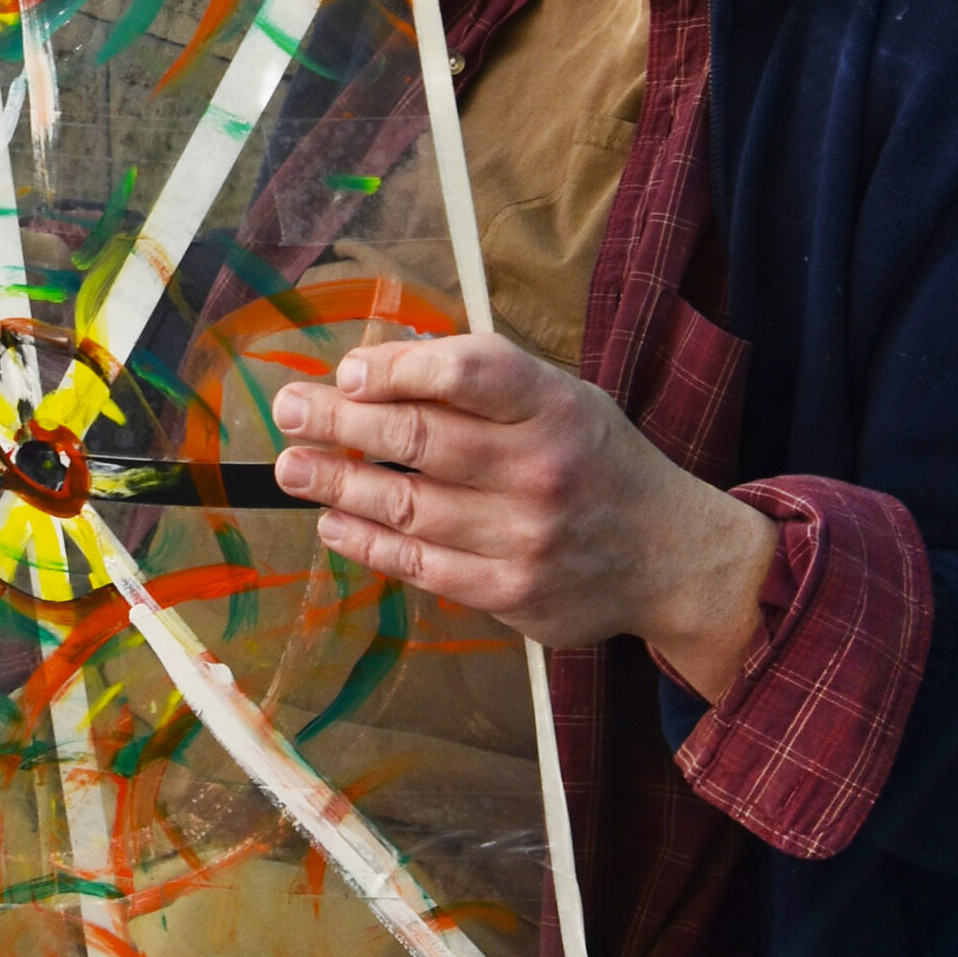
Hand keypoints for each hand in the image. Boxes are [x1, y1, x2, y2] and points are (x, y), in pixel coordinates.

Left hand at [271, 333, 776, 704]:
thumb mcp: (563, 397)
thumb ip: (486, 381)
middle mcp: (542, 467)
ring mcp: (526, 535)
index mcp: (555, 405)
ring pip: (409, 505)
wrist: (669, 555)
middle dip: (341, 420)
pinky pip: (421, 564)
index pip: (468, 373)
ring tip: (291, 466)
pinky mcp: (511, 591)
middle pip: (420, 437)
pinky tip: (333, 522)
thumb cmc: (596, 461)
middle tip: (289, 408)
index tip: (346, 369)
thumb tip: (381, 365)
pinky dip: (368, 542)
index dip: (397, 368)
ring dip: (337, 483)